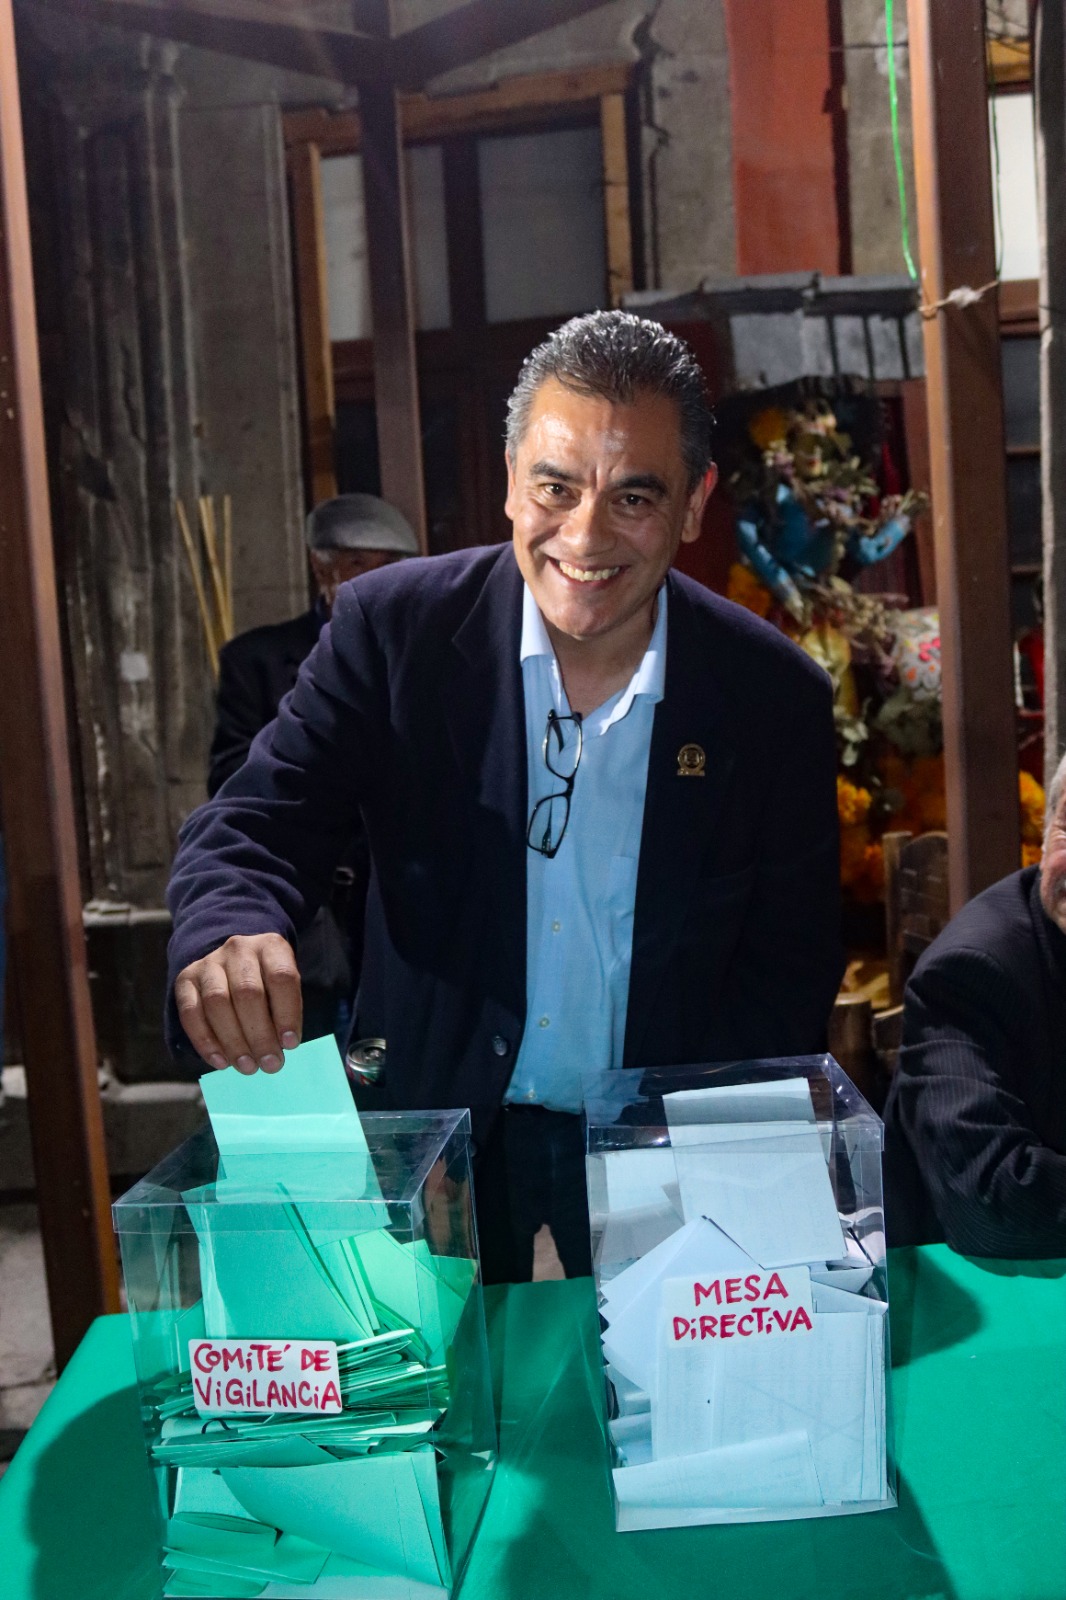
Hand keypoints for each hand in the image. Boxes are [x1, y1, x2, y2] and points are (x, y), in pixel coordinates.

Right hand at [174, 933, 301, 1073]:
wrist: (233, 962)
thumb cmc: (268, 983)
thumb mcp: (285, 987)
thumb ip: (285, 1011)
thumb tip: (281, 1048)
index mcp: (270, 946)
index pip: (281, 977)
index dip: (287, 1012)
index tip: (290, 1044)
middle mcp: (239, 949)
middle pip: (248, 992)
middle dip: (260, 1034)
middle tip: (270, 1064)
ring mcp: (209, 962)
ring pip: (217, 1002)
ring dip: (233, 1041)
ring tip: (247, 1066)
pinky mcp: (186, 979)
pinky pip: (191, 1013)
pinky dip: (205, 1041)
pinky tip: (221, 1062)